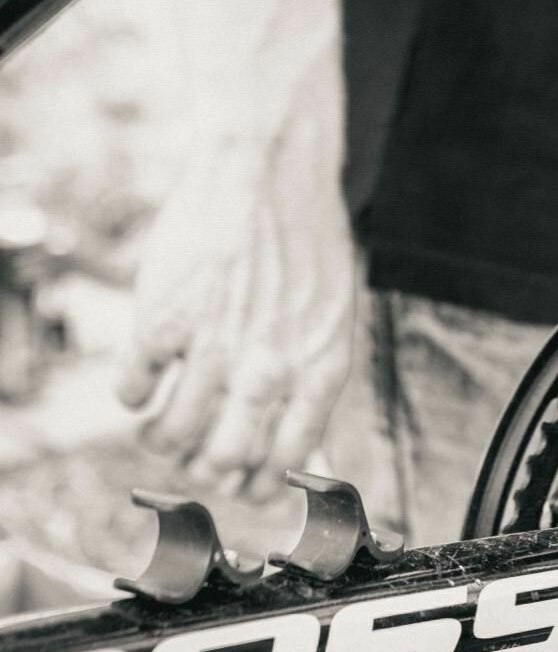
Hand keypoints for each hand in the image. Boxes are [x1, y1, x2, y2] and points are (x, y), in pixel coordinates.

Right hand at [116, 115, 358, 496]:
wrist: (268, 168)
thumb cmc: (304, 235)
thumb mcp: (333, 312)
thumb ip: (314, 373)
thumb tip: (302, 438)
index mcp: (319, 369)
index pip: (285, 462)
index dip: (257, 483)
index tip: (241, 480)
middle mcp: (268, 369)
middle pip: (224, 461)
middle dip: (205, 466)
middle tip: (195, 451)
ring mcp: (214, 348)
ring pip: (172, 437)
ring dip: (161, 440)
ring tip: (158, 425)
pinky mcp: (162, 321)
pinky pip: (132, 390)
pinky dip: (131, 395)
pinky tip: (139, 382)